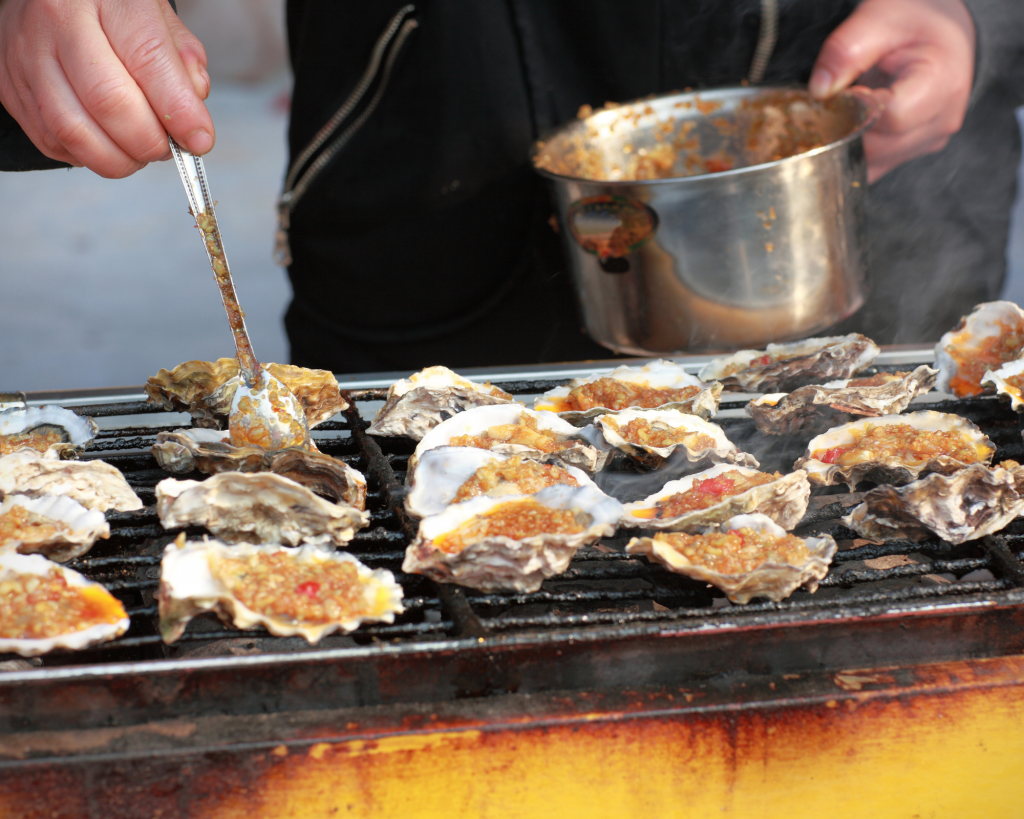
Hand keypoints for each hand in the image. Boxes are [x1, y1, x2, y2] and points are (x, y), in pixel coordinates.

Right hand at [0, 0, 213, 177]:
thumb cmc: (111, 11)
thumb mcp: (156, 17)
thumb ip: (183, 62)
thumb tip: (193, 121)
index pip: (147, 58)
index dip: (179, 111)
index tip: (200, 141)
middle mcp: (57, 22)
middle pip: (108, 102)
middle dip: (149, 141)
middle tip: (167, 148)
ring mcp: (26, 56)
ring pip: (74, 131)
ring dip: (119, 159)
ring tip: (139, 152)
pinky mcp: (11, 88)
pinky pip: (53, 142)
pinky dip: (88, 156)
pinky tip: (106, 144)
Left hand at [809, 0, 974, 182]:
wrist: (941, 30)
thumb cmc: (916, 20)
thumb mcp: (879, 19)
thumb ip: (845, 51)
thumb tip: (819, 90)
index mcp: (942, 83)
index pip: (891, 117)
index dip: (859, 109)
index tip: (849, 89)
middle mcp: (942, 119)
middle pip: (879, 147)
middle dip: (848, 128)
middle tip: (839, 99)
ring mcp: (929, 140)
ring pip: (873, 162)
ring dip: (849, 141)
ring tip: (850, 107)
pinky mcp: (913, 150)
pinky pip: (875, 165)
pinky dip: (855, 150)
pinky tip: (853, 125)